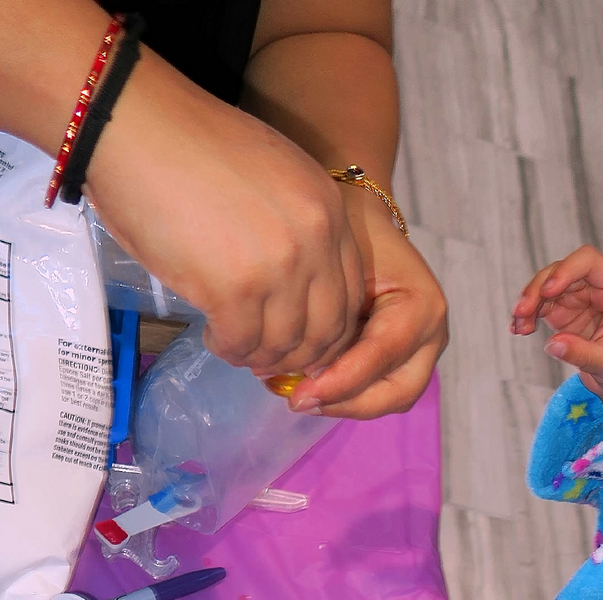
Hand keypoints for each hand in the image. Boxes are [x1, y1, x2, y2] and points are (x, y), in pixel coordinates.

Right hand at [87, 50, 363, 375]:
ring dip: (260, 355)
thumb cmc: (190, 143)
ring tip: (237, 345)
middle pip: (327, 330)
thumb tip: (297, 286)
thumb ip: (296, 225)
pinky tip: (213, 335)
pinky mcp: (234, 290)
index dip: (330, 332)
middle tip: (270, 356)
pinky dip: (228, 348)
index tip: (304, 341)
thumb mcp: (273, 174)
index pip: (351, 296)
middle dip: (299, 354)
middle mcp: (314, 241)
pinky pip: (241, 343)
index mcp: (328, 210)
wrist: (135, 123)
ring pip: (284, 344)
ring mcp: (278, 267)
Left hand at [285, 187, 447, 419]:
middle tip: (299, 402)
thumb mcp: (336, 267)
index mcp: (422, 305)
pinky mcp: (409, 358)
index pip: (381, 357)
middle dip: (346, 404)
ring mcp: (426, 350)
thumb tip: (301, 373)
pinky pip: (381, 390)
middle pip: (397, 393)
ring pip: (391, 399)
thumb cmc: (348, 232)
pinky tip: (311, 387)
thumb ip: (329, 319)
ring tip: (300, 395)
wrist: (362, 218)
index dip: (339, 384)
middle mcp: (434, 334)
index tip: (297, 395)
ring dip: (345, 404)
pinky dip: (347, 395)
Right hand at [511, 245, 602, 430]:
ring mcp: (578, 298)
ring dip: (529, 302)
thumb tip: (553, 345)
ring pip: (546, 286)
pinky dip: (528, 315)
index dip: (566, 270)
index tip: (548, 291)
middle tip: (522, 312)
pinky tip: (519, 329)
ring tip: (519, 327)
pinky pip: (540, 305)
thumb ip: (582, 354)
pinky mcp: (564, 312)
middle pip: (561, 271)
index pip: (589, 262)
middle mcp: (596, 288)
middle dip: (538, 288)